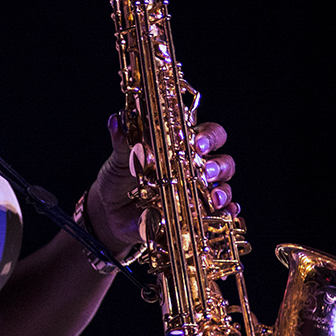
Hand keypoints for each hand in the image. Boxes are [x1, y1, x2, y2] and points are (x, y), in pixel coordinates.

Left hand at [84, 116, 238, 256]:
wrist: (109, 212)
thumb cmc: (119, 178)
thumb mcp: (119, 159)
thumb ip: (122, 142)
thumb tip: (116, 120)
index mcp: (181, 146)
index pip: (206, 133)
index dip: (208, 136)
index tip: (198, 143)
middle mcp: (195, 167)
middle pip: (222, 160)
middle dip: (219, 165)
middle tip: (207, 171)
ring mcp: (198, 192)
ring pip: (224, 186)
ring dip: (224, 191)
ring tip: (215, 199)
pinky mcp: (195, 215)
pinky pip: (219, 215)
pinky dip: (226, 214)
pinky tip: (225, 215)